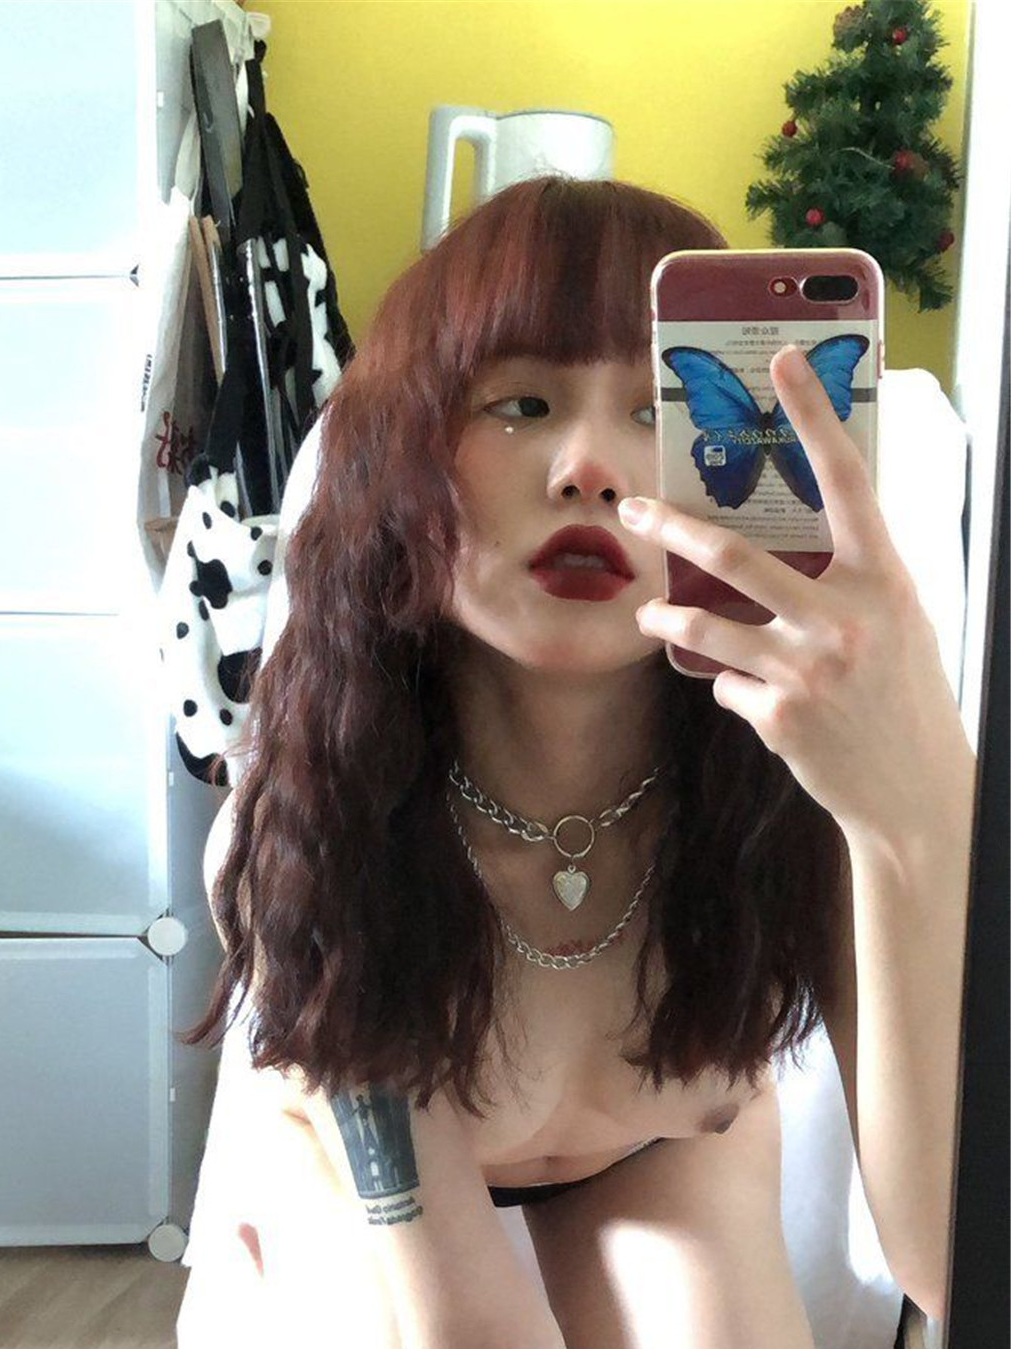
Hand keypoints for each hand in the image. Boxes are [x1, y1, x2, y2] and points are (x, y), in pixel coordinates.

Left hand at [623, 344, 971, 849]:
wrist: (913, 790)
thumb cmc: (903, 695)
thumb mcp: (897, 621)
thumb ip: (851, 580)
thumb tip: (797, 540)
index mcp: (884, 580)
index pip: (846, 480)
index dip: (814, 415)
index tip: (783, 361)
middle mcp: (845, 619)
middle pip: (735, 556)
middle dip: (672, 527)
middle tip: (633, 509)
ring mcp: (807, 671)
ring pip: (707, 628)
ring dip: (668, 617)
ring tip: (652, 610)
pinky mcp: (778, 718)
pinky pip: (726, 685)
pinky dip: (730, 686)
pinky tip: (756, 699)